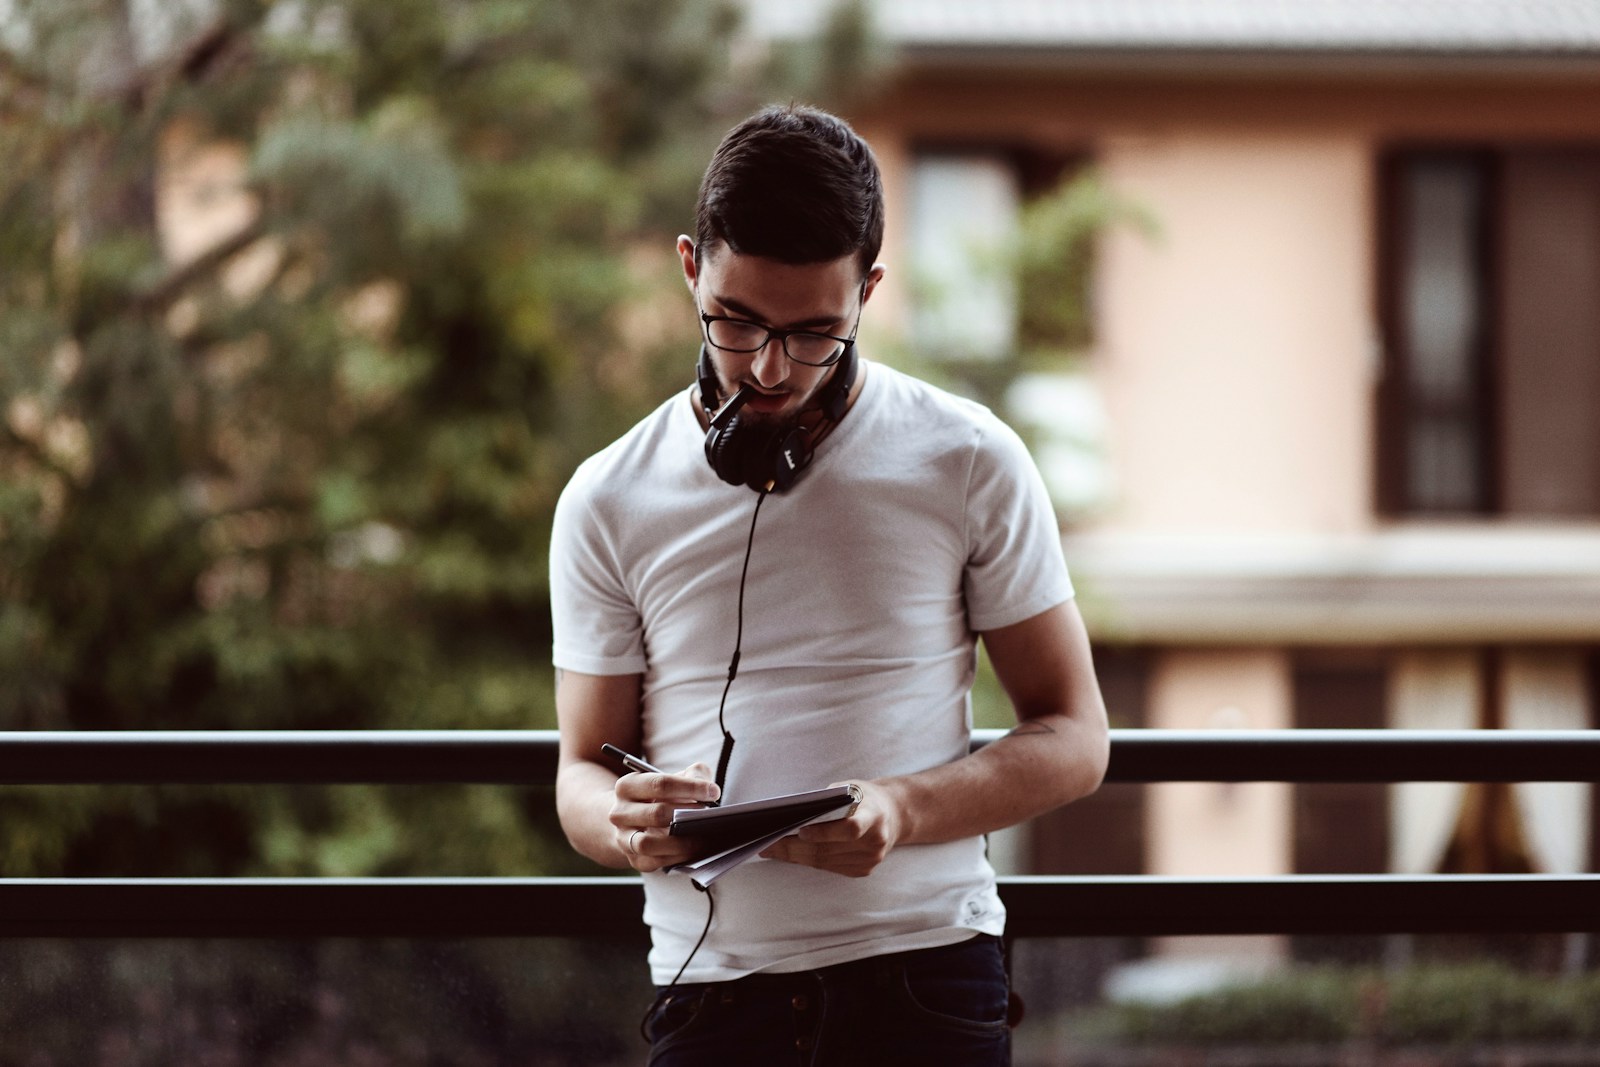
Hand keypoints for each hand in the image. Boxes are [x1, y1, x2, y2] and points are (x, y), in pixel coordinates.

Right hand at [609, 762, 719, 872]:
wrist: (634, 821)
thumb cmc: (661, 796)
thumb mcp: (674, 778)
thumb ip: (693, 774)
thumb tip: (709, 790)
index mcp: (627, 786)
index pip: (660, 784)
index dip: (690, 787)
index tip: (713, 792)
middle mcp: (620, 812)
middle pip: (656, 814)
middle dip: (686, 814)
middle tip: (709, 814)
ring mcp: (623, 838)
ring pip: (648, 843)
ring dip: (680, 841)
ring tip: (703, 835)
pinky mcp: (634, 859)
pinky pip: (655, 862)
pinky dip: (677, 857)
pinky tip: (695, 850)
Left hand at [760, 780, 903, 877]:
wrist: (893, 815)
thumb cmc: (864, 797)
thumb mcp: (850, 789)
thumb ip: (829, 801)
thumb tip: (793, 815)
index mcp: (875, 816)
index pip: (851, 829)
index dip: (825, 832)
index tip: (800, 831)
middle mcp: (875, 842)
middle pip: (829, 849)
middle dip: (794, 847)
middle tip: (767, 843)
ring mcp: (870, 860)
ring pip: (824, 862)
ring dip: (794, 856)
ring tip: (770, 848)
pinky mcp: (862, 870)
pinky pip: (829, 867)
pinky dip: (806, 860)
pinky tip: (788, 854)